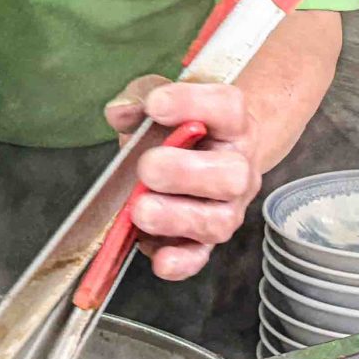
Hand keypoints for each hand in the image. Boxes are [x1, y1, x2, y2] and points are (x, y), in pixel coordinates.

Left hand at [103, 76, 262, 279]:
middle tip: (147, 168)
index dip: (194, 104)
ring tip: (140, 209)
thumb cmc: (182, 124)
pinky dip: (180, 262)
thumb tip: (120, 112)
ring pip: (218, 221)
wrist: (207, 151)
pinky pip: (200, 257)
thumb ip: (140, 96)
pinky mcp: (205, 240)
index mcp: (232, 122)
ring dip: (177, 217)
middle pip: (232, 173)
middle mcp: (238, 167)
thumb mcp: (162, 98)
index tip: (156, 105)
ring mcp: (227, 207)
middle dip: (186, 173)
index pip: (228, 107)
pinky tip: (159, 259)